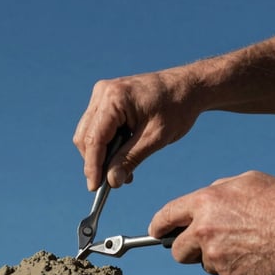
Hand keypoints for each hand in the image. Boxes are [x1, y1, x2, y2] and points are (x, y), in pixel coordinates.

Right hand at [72, 68, 202, 190]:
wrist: (188, 86)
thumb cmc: (176, 108)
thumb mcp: (155, 138)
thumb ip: (130, 159)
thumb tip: (111, 182)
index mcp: (114, 98)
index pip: (94, 139)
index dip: (92, 166)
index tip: (94, 188)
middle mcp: (103, 92)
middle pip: (86, 137)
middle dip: (96, 162)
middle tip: (113, 183)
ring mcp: (102, 94)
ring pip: (89, 133)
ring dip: (102, 155)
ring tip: (123, 171)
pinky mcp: (106, 99)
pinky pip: (98, 126)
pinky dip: (107, 144)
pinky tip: (122, 156)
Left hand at [149, 171, 274, 274]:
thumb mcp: (247, 182)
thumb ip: (218, 191)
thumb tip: (204, 199)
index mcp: (205, 202)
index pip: (166, 216)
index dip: (159, 226)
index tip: (157, 233)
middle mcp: (204, 230)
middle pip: (177, 251)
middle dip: (188, 250)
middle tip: (207, 246)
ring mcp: (216, 256)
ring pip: (205, 265)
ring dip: (220, 260)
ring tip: (249, 245)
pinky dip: (238, 272)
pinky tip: (259, 258)